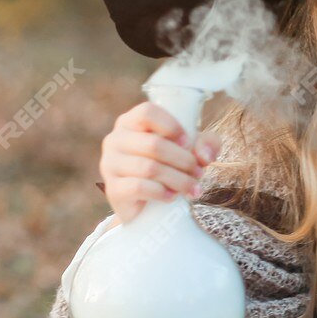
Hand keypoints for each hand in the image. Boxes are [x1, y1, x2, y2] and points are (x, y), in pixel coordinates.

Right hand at [99, 101, 221, 223]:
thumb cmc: (168, 167)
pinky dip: (162, 193)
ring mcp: (110, 164)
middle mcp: (115, 139)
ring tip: (192, 188)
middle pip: (154, 144)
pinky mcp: (113, 189)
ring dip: (178, 180)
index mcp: (130, 122)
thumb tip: (205, 156)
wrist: (145, 205)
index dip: (172, 126)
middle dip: (184, 161)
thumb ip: (206, 144)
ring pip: (149, 168)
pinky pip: (139, 187)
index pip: (147, 112)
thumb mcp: (190, 150)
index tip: (188, 143)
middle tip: (198, 173)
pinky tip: (172, 197)